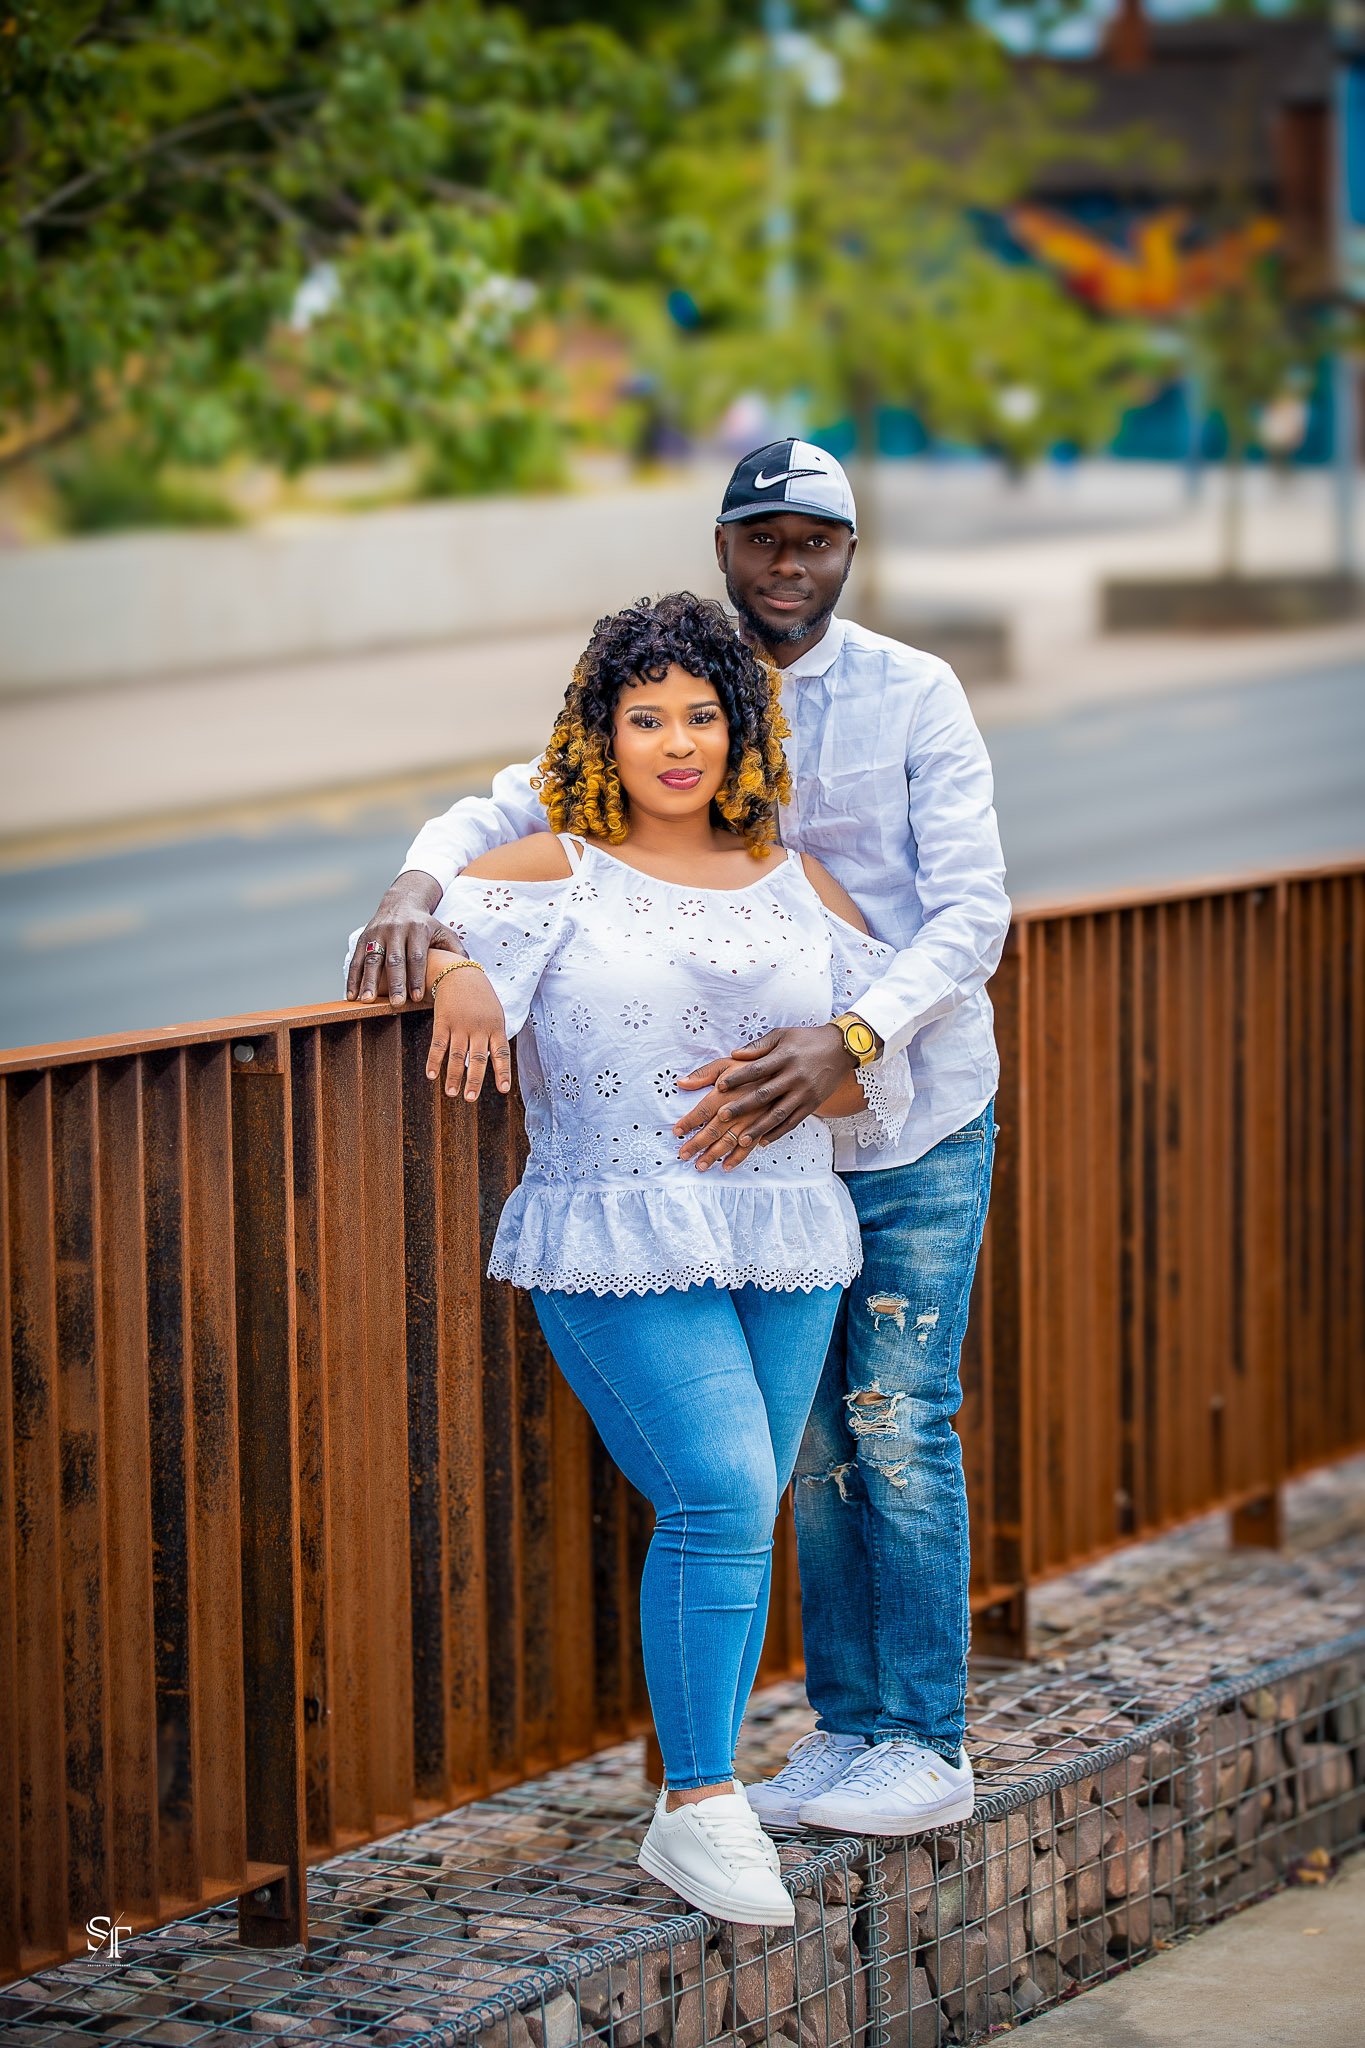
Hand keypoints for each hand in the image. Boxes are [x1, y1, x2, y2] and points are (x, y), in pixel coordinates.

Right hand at [346, 872, 445, 1005]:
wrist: (401, 903)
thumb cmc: (426, 925)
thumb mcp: (443, 930)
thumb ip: (455, 949)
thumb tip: (470, 969)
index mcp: (417, 929)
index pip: (417, 956)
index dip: (417, 977)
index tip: (417, 997)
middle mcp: (395, 930)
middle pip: (394, 959)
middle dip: (394, 983)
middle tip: (395, 1003)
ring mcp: (377, 934)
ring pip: (372, 959)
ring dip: (368, 981)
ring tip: (366, 1001)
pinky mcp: (363, 938)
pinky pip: (357, 960)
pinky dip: (353, 978)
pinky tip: (351, 995)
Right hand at [426, 961, 512, 1102]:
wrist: (460, 972)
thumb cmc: (480, 997)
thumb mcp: (495, 1013)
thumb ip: (495, 1036)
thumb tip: (495, 1061)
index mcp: (495, 1027)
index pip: (501, 1053)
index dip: (502, 1072)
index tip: (503, 1090)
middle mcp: (479, 1027)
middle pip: (477, 1058)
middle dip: (474, 1079)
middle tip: (470, 1099)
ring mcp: (460, 1025)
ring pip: (456, 1054)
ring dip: (453, 1076)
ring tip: (452, 1093)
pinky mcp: (443, 1021)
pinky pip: (438, 1044)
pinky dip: (434, 1060)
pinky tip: (431, 1075)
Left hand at [673, 1025, 851, 1170]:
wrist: (841, 1049)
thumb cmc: (806, 1040)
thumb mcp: (782, 1035)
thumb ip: (758, 1046)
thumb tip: (733, 1054)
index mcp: (784, 1057)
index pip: (757, 1069)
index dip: (738, 1078)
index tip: (719, 1087)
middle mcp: (794, 1076)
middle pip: (764, 1094)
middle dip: (742, 1107)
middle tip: (721, 1117)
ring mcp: (805, 1092)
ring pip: (779, 1114)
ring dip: (759, 1128)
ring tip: (741, 1140)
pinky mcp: (813, 1104)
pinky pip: (793, 1122)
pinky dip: (778, 1133)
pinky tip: (763, 1142)